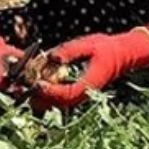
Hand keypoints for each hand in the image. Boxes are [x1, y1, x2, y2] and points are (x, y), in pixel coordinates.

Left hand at [30, 29, 148, 111]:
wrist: (122, 54)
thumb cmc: (106, 48)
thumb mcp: (87, 45)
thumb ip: (69, 51)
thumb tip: (51, 57)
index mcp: (89, 84)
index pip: (66, 94)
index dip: (50, 91)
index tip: (37, 83)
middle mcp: (84, 93)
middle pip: (58, 103)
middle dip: (40, 97)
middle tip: (25, 86)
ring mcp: (81, 95)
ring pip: (58, 104)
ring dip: (42, 97)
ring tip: (28, 84)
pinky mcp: (77, 92)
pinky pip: (60, 98)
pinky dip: (48, 93)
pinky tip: (38, 82)